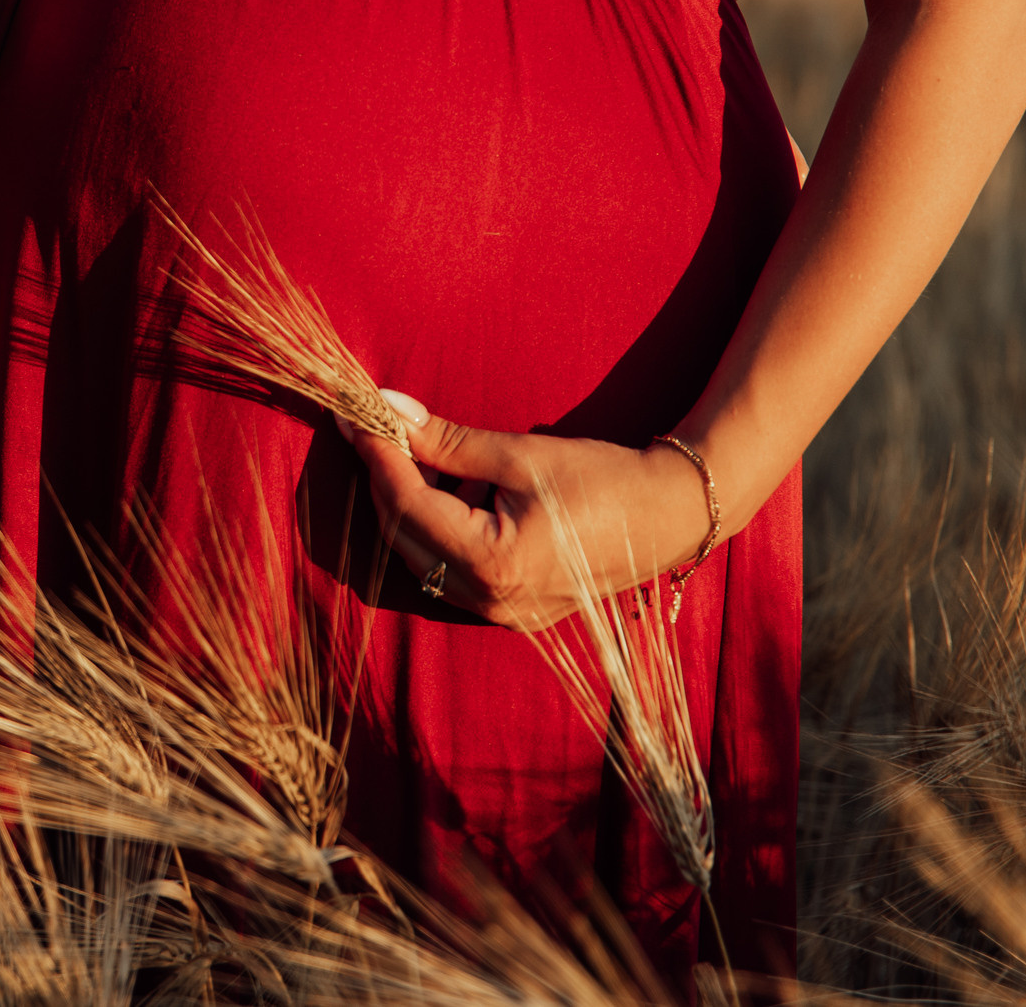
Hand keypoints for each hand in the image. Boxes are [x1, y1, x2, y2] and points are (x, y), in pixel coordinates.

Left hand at [334, 391, 712, 628]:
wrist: (669, 515)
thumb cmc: (602, 479)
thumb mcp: (519, 454)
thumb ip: (446, 441)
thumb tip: (387, 411)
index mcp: (493, 564)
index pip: (406, 504)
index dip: (376, 456)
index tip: (356, 416)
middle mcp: (489, 602)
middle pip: (403, 535)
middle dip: (383, 478)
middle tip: (370, 428)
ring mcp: (498, 614)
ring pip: (419, 556)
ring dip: (404, 503)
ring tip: (405, 451)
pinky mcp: (509, 611)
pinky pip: (446, 570)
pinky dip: (433, 528)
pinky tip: (440, 489)